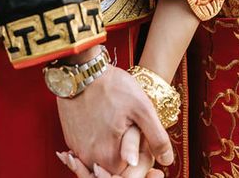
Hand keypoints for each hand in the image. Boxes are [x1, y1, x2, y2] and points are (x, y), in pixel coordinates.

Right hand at [56, 63, 172, 173]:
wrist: (81, 71)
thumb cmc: (113, 86)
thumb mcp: (142, 108)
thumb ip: (157, 138)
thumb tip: (167, 160)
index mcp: (109, 157)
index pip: (130, 174)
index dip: (142, 162)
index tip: (146, 145)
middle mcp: (90, 159)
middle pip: (114, 170)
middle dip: (128, 157)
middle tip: (134, 131)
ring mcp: (78, 149)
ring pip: (100, 161)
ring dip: (112, 151)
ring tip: (120, 126)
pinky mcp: (71, 139)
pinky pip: (88, 151)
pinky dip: (99, 143)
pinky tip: (106, 126)